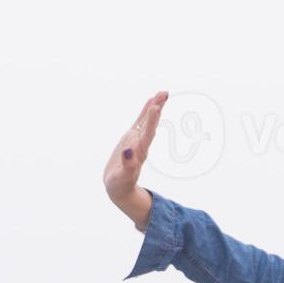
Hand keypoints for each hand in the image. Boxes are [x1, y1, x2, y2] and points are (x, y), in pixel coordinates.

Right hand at [102, 91, 167, 229]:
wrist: (119, 188)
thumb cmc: (120, 185)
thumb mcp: (122, 178)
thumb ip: (128, 165)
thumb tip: (129, 151)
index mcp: (139, 152)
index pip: (147, 134)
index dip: (152, 121)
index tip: (156, 107)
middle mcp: (140, 144)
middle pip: (150, 124)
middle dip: (156, 109)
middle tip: (164, 93)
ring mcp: (137, 140)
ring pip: (147, 120)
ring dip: (154, 107)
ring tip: (162, 93)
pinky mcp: (131, 139)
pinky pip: (139, 122)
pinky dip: (145, 112)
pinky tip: (151, 102)